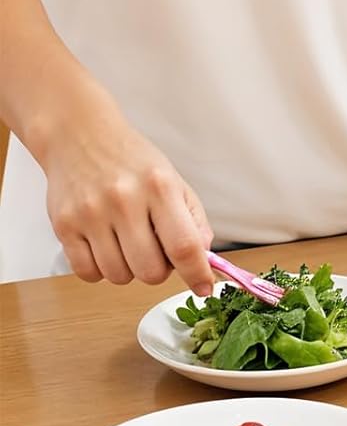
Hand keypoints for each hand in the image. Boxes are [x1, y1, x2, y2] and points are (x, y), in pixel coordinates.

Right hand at [36, 87, 214, 294]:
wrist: (80, 137)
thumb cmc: (132, 161)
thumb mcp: (173, 180)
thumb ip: (193, 219)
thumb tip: (203, 258)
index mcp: (159, 187)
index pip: (184, 245)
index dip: (197, 273)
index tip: (204, 287)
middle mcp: (124, 201)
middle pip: (150, 270)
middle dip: (159, 271)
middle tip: (157, 252)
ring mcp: (91, 215)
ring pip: (118, 277)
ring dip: (129, 270)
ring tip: (128, 243)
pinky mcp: (63, 227)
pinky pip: (88, 274)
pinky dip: (101, 270)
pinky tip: (105, 246)